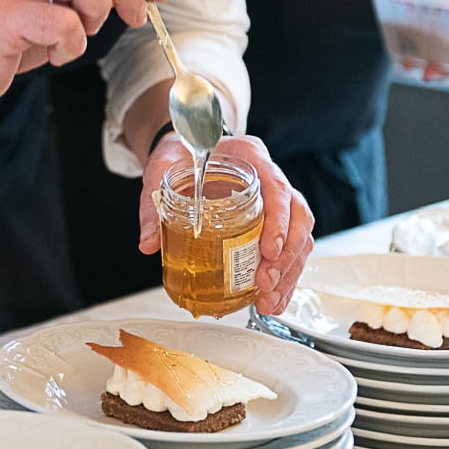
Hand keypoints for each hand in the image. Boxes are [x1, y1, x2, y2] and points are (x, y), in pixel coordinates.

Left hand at [138, 134, 313, 314]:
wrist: (184, 148)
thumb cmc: (180, 153)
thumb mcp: (162, 170)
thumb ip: (154, 204)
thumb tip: (148, 243)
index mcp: (250, 155)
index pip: (277, 188)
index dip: (279, 221)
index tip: (269, 250)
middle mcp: (269, 176)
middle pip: (298, 215)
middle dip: (286, 255)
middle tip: (265, 283)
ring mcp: (274, 199)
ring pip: (301, 235)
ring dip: (288, 272)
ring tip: (268, 300)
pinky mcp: (271, 220)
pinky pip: (289, 248)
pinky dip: (283, 276)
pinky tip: (271, 298)